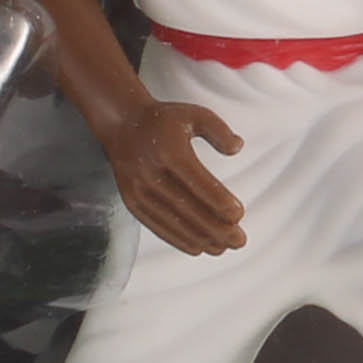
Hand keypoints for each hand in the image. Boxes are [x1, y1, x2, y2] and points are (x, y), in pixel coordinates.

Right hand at [103, 96, 248, 255]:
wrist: (122, 124)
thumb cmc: (165, 120)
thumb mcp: (194, 114)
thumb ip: (219, 130)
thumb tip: (238, 147)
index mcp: (169, 151)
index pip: (197, 181)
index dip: (219, 201)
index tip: (239, 215)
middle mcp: (150, 172)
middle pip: (187, 207)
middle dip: (215, 228)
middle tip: (240, 240)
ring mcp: (138, 190)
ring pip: (173, 221)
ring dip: (200, 238)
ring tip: (224, 247)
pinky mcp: (132, 202)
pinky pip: (157, 226)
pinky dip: (179, 239)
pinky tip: (199, 247)